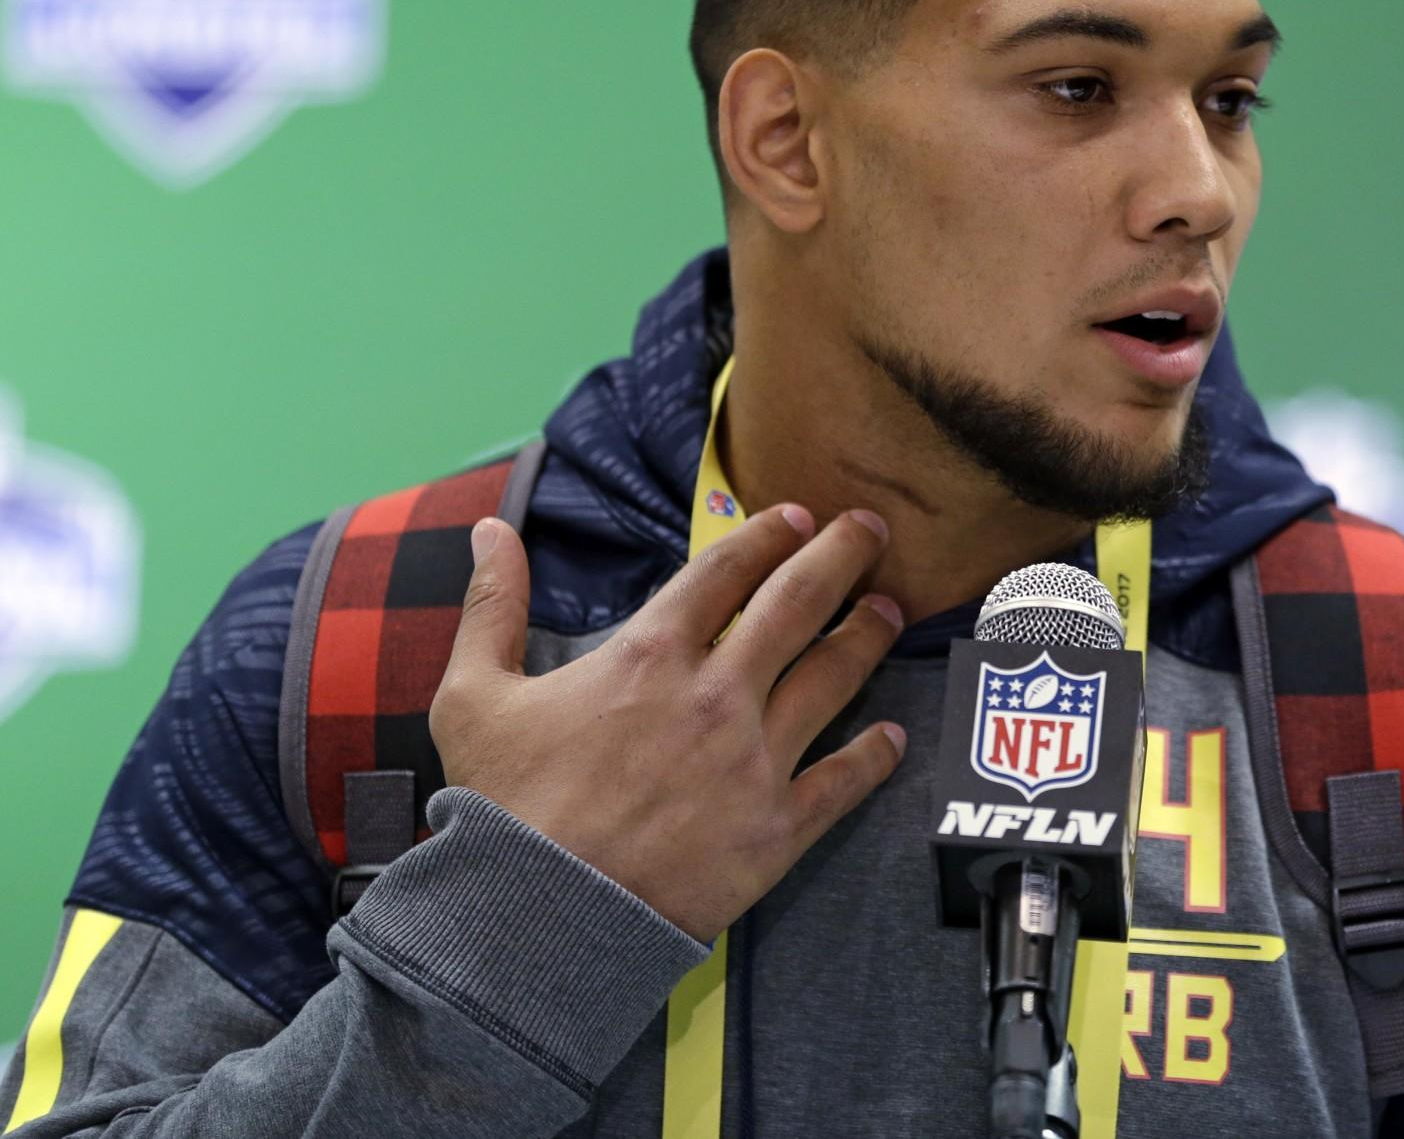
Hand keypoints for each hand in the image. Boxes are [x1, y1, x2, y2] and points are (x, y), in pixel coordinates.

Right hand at [428, 504, 906, 940]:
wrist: (537, 918)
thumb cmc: (504, 807)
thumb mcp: (476, 696)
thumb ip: (492, 605)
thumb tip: (487, 530)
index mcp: (650, 656)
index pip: (724, 571)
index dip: (764, 535)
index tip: (793, 516)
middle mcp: (716, 695)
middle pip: (798, 605)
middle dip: (841, 554)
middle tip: (871, 528)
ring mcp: (755, 760)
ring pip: (833, 678)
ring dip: (867, 636)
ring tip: (890, 610)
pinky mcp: (777, 826)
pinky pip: (843, 780)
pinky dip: (876, 756)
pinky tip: (896, 737)